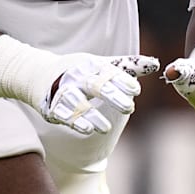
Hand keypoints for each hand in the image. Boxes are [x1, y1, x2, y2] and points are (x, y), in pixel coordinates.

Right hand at [0, 34, 158, 135]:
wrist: (38, 74)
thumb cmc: (77, 71)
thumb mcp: (101, 65)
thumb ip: (128, 66)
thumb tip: (156, 64)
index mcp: (91, 65)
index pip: (109, 72)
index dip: (123, 81)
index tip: (135, 91)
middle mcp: (77, 76)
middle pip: (96, 85)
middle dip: (112, 96)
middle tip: (129, 108)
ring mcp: (63, 91)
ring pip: (78, 102)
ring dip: (91, 115)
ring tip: (106, 128)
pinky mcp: (52, 106)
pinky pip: (64, 114)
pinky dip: (75, 121)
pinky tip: (87, 129)